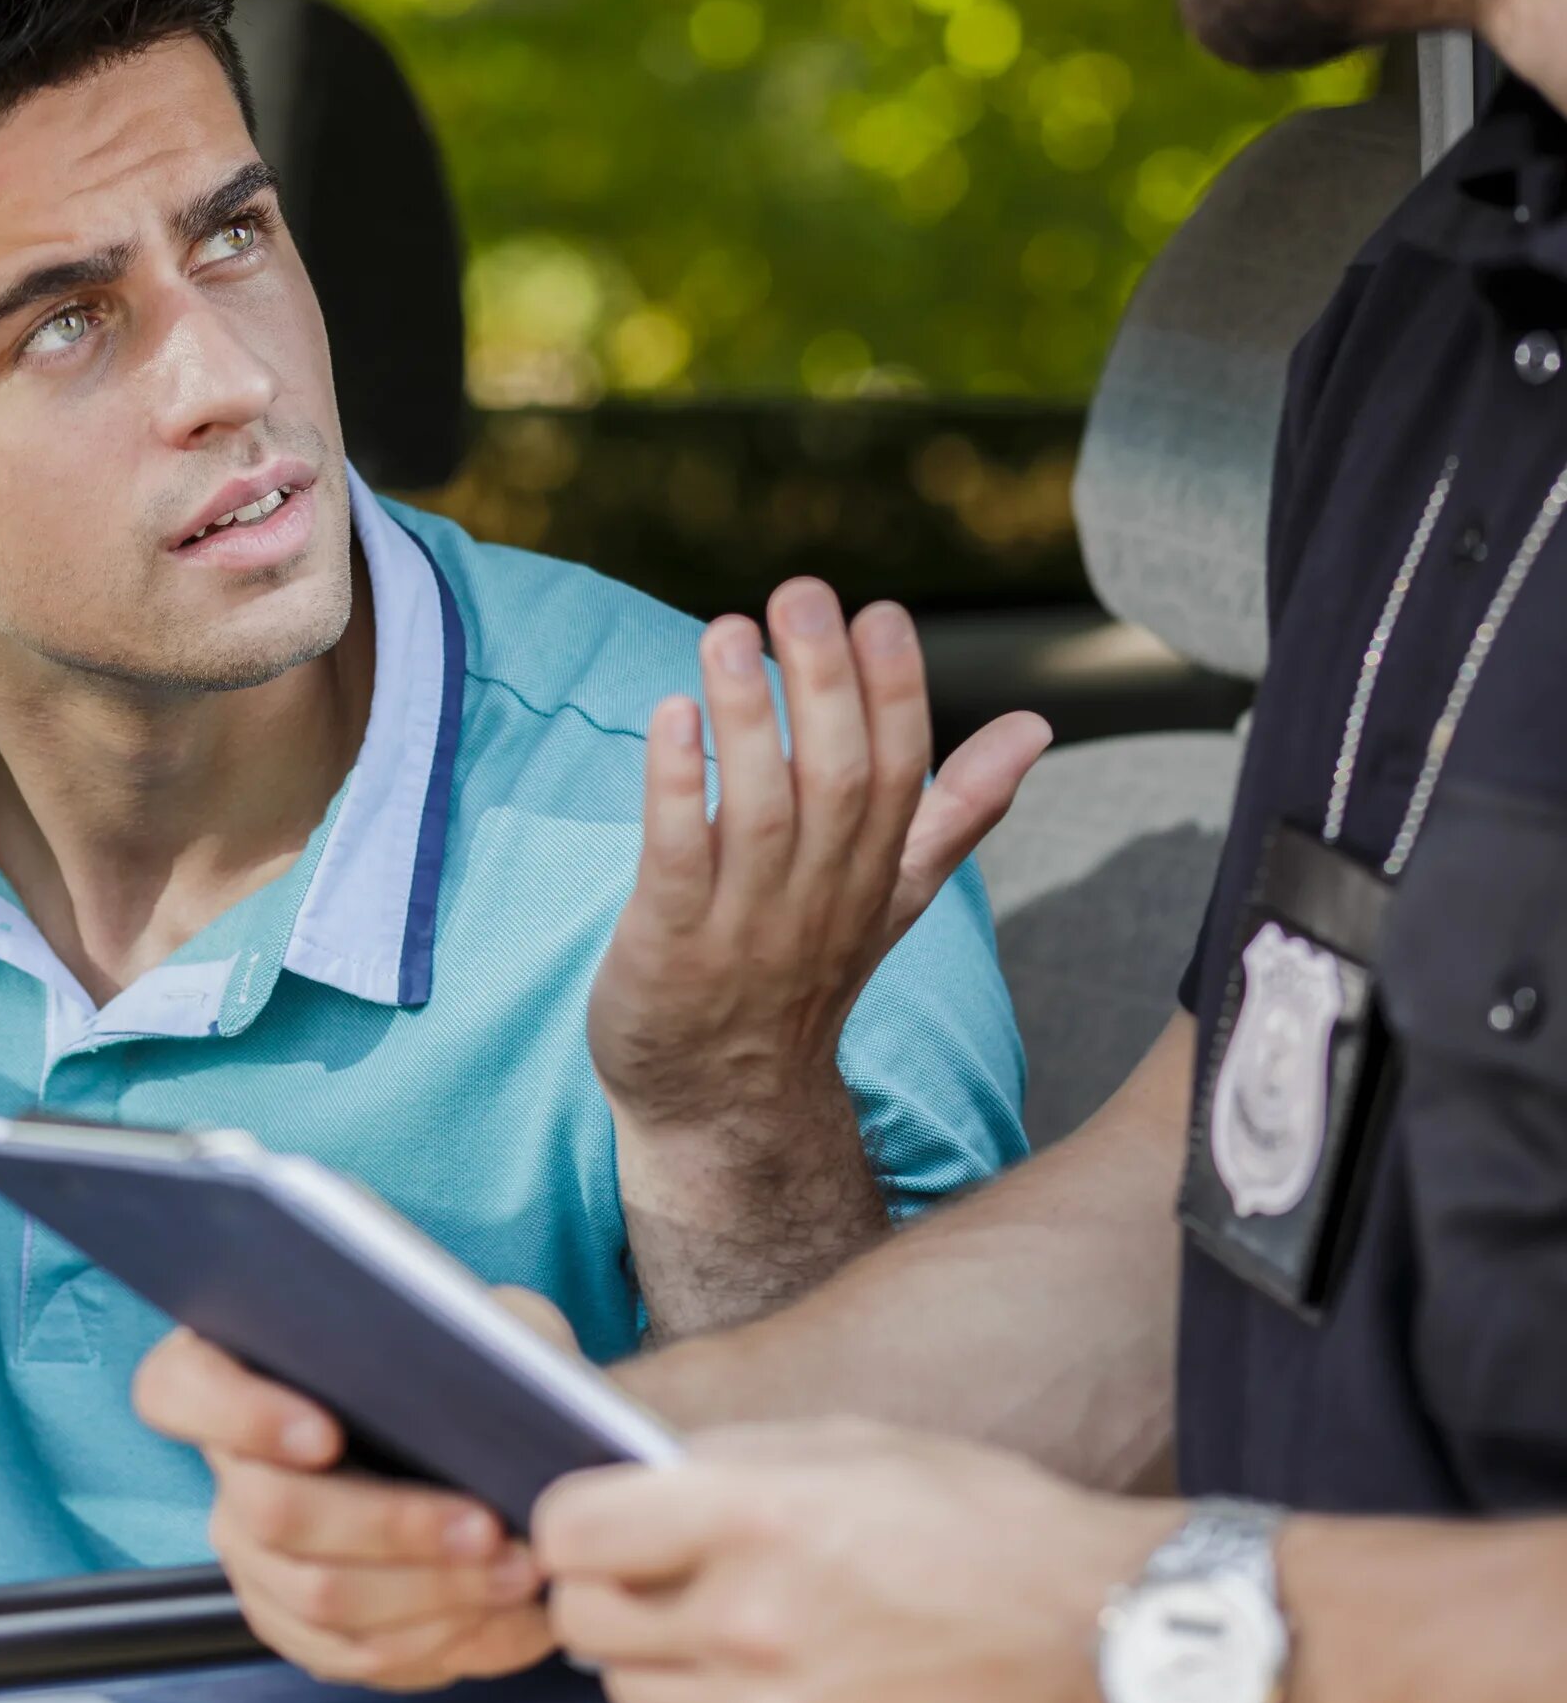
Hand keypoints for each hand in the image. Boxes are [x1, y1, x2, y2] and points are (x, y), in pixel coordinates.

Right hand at [132, 1292, 573, 1689]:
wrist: (494, 1444)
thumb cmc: (471, 1365)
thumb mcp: (474, 1320)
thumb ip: (461, 1328)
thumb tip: (470, 1371)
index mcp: (233, 1366)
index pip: (178, 1389)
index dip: (239, 1416)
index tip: (325, 1435)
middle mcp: (227, 1465)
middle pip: (271, 1511)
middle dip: (391, 1525)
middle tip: (484, 1526)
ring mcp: (250, 1550)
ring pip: (316, 1594)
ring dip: (429, 1592)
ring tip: (514, 1572)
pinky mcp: (291, 1620)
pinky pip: (345, 1652)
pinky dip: (430, 1641)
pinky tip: (496, 1615)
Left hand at [535, 1419, 1178, 1702]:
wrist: (1108, 1646)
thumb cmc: (984, 1526)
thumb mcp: (851, 1446)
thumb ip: (726, 1464)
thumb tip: (633, 1479)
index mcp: (750, 1518)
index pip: (568, 1530)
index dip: (573, 1525)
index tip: (598, 1526)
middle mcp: (748, 1625)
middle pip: (581, 1625)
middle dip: (605, 1597)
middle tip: (656, 1583)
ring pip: (635, 1699)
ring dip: (665, 1665)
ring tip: (742, 1636)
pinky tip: (796, 1691)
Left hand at [589, 580, 1049, 1137]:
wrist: (724, 1107)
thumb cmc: (797, 981)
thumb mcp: (890, 898)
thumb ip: (955, 813)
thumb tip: (1034, 728)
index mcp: (872, 875)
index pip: (897, 773)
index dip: (894, 692)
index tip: (881, 611)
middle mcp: (818, 897)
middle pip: (835, 780)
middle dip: (823, 684)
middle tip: (801, 594)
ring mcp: (744, 926)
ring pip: (759, 812)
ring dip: (745, 718)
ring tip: (728, 632)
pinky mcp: (670, 949)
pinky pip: (678, 861)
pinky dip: (675, 788)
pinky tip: (668, 716)